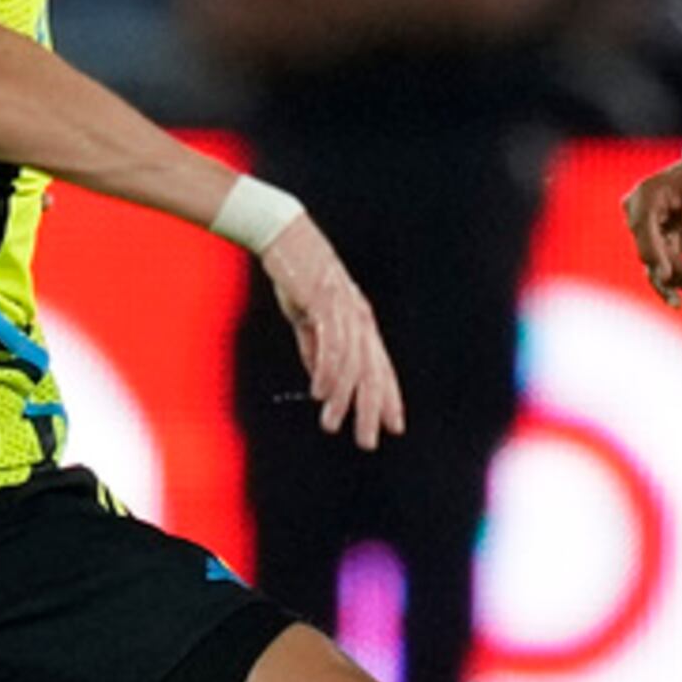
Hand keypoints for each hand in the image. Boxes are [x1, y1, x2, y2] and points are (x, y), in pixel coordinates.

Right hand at [257, 214, 406, 451]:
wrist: (287, 239)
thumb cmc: (300, 278)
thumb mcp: (310, 321)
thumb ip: (316, 351)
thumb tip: (322, 383)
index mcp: (361, 324)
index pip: (381, 369)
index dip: (389, 399)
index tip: (393, 427)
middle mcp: (360, 320)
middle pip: (372, 373)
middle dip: (371, 410)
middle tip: (367, 441)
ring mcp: (345, 312)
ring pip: (352, 365)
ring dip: (342, 398)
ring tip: (332, 424)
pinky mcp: (326, 304)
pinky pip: (331, 345)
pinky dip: (327, 371)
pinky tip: (319, 393)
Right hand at [624, 147, 681, 306]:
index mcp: (646, 197)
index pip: (643, 231)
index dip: (653, 255)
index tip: (665, 276)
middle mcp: (642, 217)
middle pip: (653, 256)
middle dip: (681, 273)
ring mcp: (653, 233)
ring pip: (664, 270)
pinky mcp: (666, 245)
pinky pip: (676, 269)